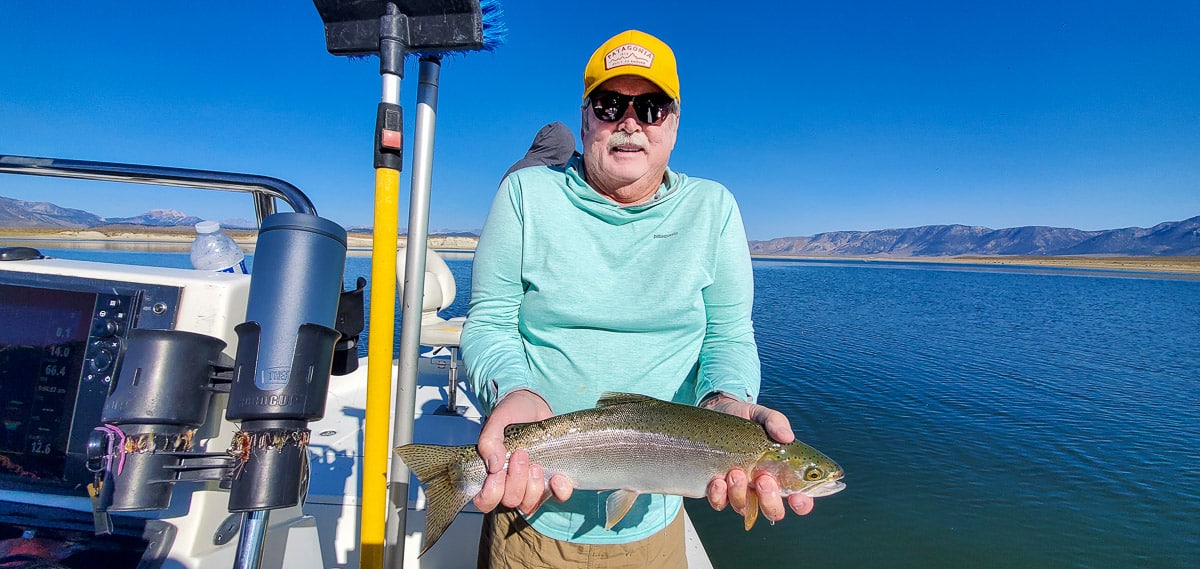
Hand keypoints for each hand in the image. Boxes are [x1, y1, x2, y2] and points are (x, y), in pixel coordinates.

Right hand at [473, 389, 573, 513]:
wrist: (536, 406)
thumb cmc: (514, 413)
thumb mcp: (498, 419)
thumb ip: (489, 440)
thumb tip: (493, 465)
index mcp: (491, 474)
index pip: (484, 502)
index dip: (491, 494)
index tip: (498, 471)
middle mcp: (510, 484)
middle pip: (510, 501)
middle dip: (516, 480)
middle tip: (521, 454)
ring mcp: (532, 485)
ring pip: (530, 504)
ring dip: (534, 486)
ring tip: (536, 463)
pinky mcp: (553, 481)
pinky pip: (558, 497)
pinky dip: (559, 490)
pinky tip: (557, 477)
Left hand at [703, 394, 814, 522]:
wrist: (714, 413)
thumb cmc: (744, 419)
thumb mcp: (761, 415)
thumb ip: (776, 422)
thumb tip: (787, 436)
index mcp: (780, 473)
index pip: (799, 498)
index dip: (802, 504)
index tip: (796, 497)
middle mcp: (761, 487)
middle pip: (773, 511)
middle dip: (770, 501)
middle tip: (763, 479)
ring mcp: (739, 491)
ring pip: (744, 508)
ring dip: (740, 494)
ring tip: (735, 472)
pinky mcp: (717, 490)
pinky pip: (720, 503)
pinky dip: (719, 495)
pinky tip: (717, 480)